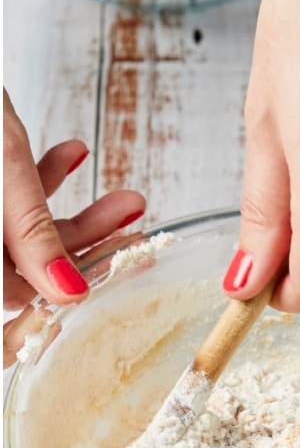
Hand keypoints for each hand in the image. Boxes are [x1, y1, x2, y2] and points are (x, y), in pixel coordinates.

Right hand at [4, 90, 145, 366]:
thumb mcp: (3, 171)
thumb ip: (34, 233)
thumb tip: (69, 293)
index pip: (17, 294)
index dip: (69, 288)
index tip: (120, 272)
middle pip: (28, 264)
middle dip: (89, 244)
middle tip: (139, 235)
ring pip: (27, 231)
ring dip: (82, 214)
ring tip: (130, 200)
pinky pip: (10, 196)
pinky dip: (42, 177)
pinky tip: (75, 153)